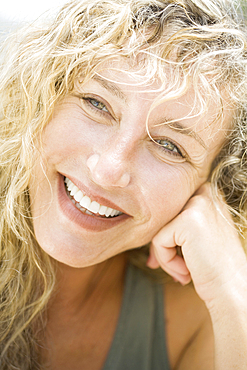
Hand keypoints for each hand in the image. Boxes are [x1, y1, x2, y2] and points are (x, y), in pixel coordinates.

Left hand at [147, 183, 246, 303]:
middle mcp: (205, 194)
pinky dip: (167, 261)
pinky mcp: (188, 220)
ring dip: (165, 257)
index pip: (170, 211)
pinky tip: (187, 271)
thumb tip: (147, 226)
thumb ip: (177, 225)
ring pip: (158, 230)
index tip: (176, 259)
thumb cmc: (215, 268)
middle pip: (162, 219)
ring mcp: (197, 204)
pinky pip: (158, 241)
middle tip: (177, 270)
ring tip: (185, 272)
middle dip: (163, 247)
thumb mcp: (197, 237)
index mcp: (208, 195)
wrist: (233, 289)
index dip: (168, 237)